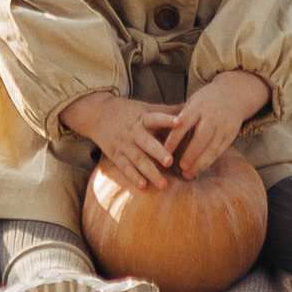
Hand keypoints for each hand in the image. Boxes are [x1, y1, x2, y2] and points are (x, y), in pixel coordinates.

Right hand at [65, 90, 180, 189]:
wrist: (98, 115)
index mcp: (142, 118)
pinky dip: (133, 177)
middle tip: (170, 162)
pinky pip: (125, 168)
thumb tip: (193, 106)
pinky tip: (143, 185)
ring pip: (137, 159)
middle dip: (158, 152)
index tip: (180, 122)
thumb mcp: (147, 108)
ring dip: (150, 172)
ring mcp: (124, 145)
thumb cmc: (129, 112)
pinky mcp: (116, 156)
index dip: (167, 119)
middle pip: (146, 143)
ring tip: (163, 184)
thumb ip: (168, 111)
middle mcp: (133, 132)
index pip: (155, 118)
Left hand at [163, 69, 269, 178]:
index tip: (165, 151)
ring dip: (200, 162)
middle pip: (201, 136)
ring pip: (212, 146)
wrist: (233, 94)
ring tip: (188, 174)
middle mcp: (212, 114)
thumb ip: (181, 119)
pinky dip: (209, 161)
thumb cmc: (205, 101)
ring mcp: (224, 124)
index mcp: (198, 105)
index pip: (185, 122)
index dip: (175, 138)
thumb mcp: (193, 103)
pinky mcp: (232, 134)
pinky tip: (199, 169)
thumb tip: (161, 139)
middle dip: (191, 153)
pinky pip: (220, 150)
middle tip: (180, 167)